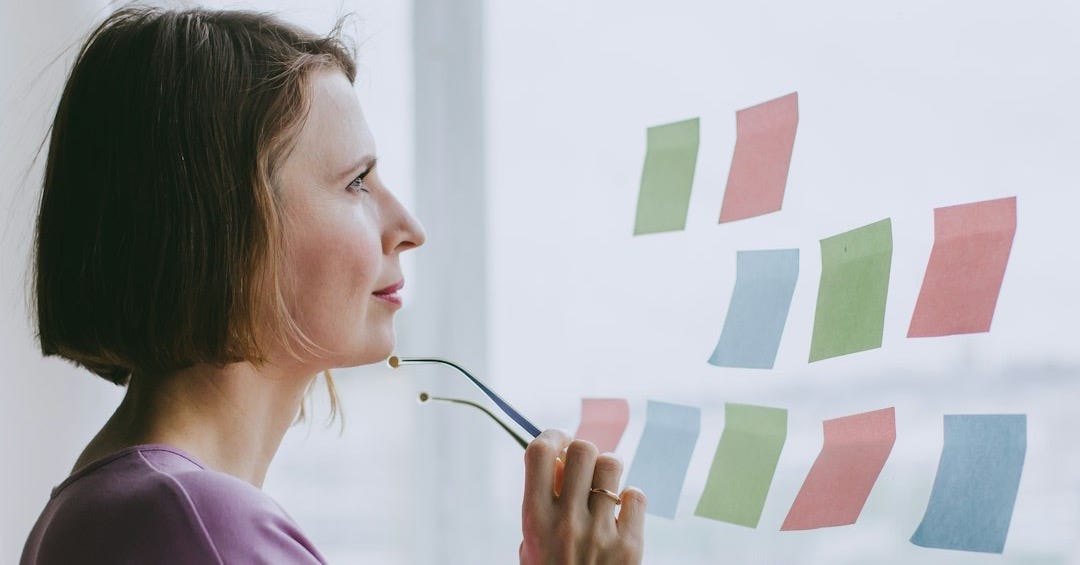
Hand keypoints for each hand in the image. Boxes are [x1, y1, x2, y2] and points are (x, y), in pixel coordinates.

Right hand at [520, 429, 645, 563]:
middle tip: (583, 467)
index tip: (558, 440)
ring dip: (608, 471)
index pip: (540, 452)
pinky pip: (636, 496)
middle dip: (583, 451)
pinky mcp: (630, 545)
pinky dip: (630, 499)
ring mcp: (600, 532)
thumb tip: (563, 460)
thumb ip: (543, 502)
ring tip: (603, 489)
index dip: (551, 435)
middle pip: (582, 449)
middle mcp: (567, 520)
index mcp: (535, 518)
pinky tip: (620, 514)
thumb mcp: (532, 542)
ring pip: (612, 465)